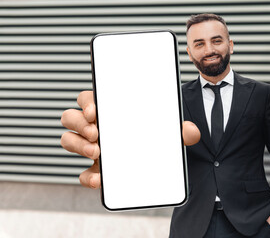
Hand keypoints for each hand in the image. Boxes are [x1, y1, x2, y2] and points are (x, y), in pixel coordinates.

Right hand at [61, 90, 200, 188]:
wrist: (155, 162)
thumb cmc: (155, 138)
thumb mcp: (168, 132)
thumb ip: (181, 130)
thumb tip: (192, 132)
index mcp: (110, 111)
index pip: (89, 98)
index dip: (87, 101)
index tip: (95, 110)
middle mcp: (96, 127)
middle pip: (71, 116)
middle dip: (79, 123)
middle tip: (97, 133)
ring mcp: (92, 148)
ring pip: (68, 139)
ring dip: (77, 145)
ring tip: (97, 151)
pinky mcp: (96, 170)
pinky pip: (82, 173)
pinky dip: (86, 177)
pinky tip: (100, 179)